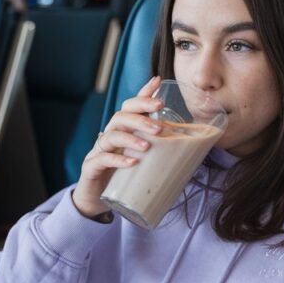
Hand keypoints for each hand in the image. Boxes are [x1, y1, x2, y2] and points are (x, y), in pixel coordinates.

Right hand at [72, 76, 162, 219]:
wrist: (96, 200)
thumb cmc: (122, 178)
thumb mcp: (142, 161)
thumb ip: (159, 151)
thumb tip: (192, 147)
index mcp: (122, 131)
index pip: (131, 107)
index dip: (143, 94)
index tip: (158, 82)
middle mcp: (109, 136)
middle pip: (121, 116)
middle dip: (141, 115)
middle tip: (159, 121)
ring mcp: (98, 151)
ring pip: (111, 135)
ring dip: (130, 137)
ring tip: (148, 145)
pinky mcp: (91, 167)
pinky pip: (102, 159)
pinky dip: (117, 159)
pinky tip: (132, 162)